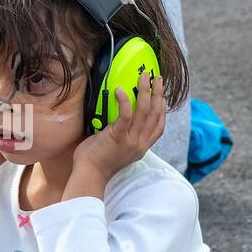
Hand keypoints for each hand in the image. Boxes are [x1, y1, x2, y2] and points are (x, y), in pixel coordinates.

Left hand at [65, 73, 165, 197]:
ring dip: (145, 91)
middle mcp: (140, 144)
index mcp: (141, 147)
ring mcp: (131, 141)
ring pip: (144, 111)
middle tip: (157, 78)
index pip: (159, 128)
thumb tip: (119, 120)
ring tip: (144, 76)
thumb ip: (123, 136)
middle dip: (158, 94)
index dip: (163, 111)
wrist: (89, 174)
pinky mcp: (118, 137)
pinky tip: (120, 90)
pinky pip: (126, 115)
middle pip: (155, 115)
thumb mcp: (117, 149)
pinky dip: (125, 101)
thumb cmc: (97, 161)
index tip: (162, 97)